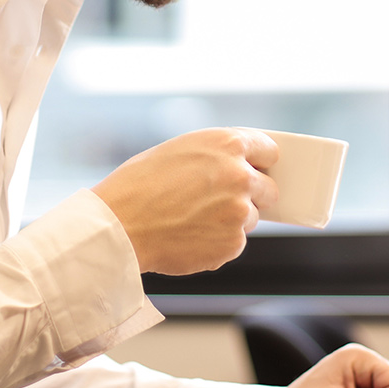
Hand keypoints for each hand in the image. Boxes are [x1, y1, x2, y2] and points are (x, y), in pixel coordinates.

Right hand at [91, 127, 279, 274]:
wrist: (119, 226)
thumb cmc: (139, 185)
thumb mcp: (179, 150)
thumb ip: (216, 156)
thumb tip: (241, 166)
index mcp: (227, 144)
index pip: (269, 150)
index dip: (260, 162)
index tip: (256, 170)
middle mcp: (240, 175)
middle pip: (268, 188)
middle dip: (251, 195)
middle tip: (221, 201)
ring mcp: (239, 212)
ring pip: (250, 218)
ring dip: (230, 221)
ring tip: (191, 220)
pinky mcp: (233, 243)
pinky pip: (234, 243)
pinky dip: (217, 243)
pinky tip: (188, 236)